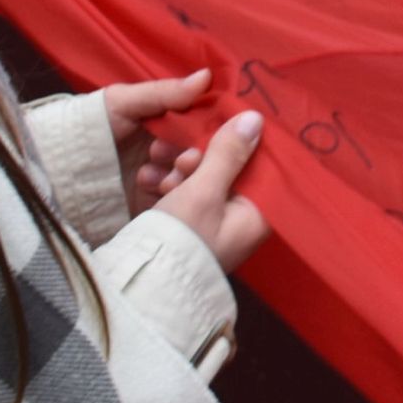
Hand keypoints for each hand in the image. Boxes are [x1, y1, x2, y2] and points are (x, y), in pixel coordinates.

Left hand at [99, 66, 212, 215]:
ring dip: (182, 176)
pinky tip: (154, 187)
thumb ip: (165, 92)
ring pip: (188, 179)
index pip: (199, 126)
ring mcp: (159, 177)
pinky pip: (172, 200)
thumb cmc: (92, 126)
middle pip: (197, 155)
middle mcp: (167, 150)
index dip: (208, 131)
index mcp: (165, 123)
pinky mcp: (150, 202)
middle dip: (194, 157)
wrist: (60, 168)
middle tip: (185, 159)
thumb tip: (206, 76)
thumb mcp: (124, 101)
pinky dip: (169, 194)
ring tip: (166, 175)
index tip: (211, 135)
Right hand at [151, 108, 268, 269]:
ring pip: (205, 181)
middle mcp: (242, 221)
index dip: (242, 142)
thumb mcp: (204, 191)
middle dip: (201, 158)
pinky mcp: (192, 228)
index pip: (263, 167)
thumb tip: (255, 118)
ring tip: (160, 176)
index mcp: (257, 215)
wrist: (140, 283)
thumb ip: (228, 154)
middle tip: (182, 160)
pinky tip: (149, 181)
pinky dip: (171, 187)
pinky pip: (187, 197)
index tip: (221, 124)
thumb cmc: (180, 239)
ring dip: (181, 171)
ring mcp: (216, 226)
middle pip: (231, 172)